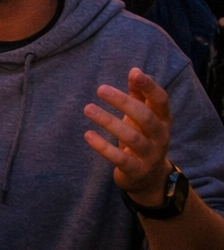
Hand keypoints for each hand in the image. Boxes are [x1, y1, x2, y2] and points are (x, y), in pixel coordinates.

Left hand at [83, 68, 172, 204]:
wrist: (149, 179)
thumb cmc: (143, 138)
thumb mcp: (143, 117)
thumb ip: (139, 95)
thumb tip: (135, 70)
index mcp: (163, 120)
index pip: (161, 101)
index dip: (150, 87)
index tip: (134, 73)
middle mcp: (160, 137)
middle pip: (145, 117)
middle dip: (124, 102)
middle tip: (100, 89)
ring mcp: (150, 155)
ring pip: (132, 137)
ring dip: (108, 122)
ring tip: (88, 109)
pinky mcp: (136, 170)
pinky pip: (120, 158)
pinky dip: (103, 147)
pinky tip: (88, 134)